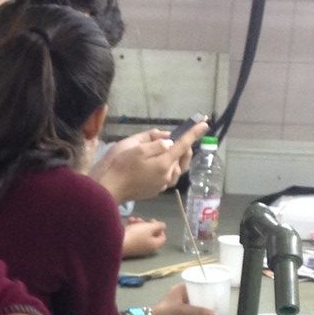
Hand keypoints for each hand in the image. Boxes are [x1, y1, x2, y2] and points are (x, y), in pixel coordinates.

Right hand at [92, 121, 208, 203]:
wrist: (108, 190)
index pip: (183, 145)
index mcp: (163, 163)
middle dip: (184, 147)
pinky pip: (168, 177)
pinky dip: (168, 168)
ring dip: (176, 159)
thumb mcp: (136, 148)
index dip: (194, 133)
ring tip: (167, 152)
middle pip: (183, 159)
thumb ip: (156, 143)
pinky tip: (158, 165)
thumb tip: (169, 143)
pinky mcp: (155, 191)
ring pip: (177, 170)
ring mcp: (161, 185)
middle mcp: (166, 176)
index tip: (205, 123)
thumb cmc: (119, 167)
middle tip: (175, 138)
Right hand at [123, 218, 166, 257]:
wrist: (117, 244)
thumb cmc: (136, 235)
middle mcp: (148, 248)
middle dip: (146, 225)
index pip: (162, 237)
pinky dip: (132, 229)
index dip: (160, 228)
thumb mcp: (149, 228)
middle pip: (151, 235)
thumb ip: (159, 226)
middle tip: (141, 219)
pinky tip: (128, 222)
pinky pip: (134, 236)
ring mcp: (138, 248)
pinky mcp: (130, 246)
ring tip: (133, 219)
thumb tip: (163, 226)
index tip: (152, 220)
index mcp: (155, 244)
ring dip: (138, 225)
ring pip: (142, 234)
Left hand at [152, 282, 217, 314]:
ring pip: (198, 306)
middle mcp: (182, 297)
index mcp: (180, 290)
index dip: (207, 286)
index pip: (197, 283)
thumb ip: (199, 313)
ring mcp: (183, 308)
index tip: (218, 290)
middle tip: (221, 302)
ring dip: (207, 308)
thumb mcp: (183, 311)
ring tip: (218, 310)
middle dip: (209, 298)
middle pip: (199, 295)